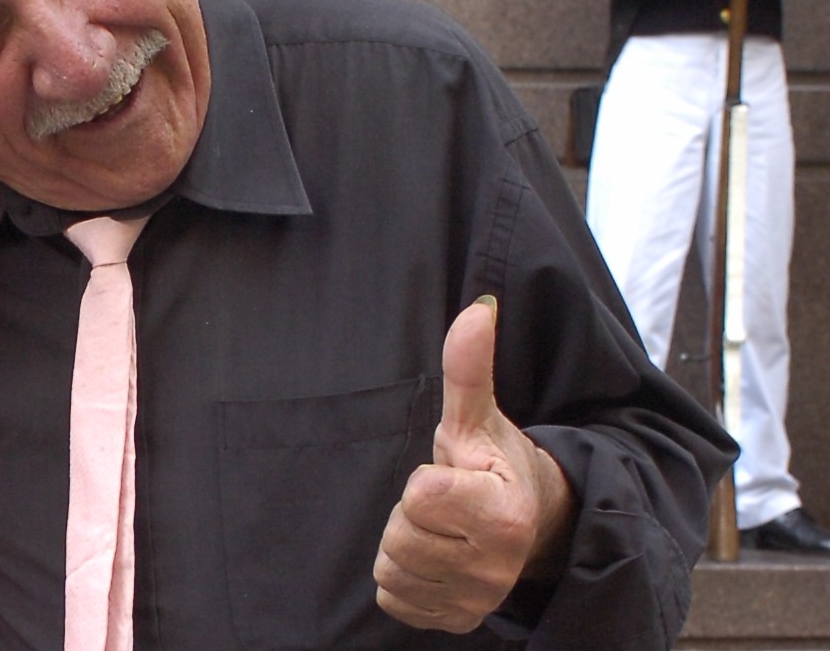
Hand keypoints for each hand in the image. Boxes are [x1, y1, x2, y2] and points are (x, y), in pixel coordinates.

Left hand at [372, 297, 576, 633]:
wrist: (535, 525)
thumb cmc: (498, 465)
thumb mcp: (479, 417)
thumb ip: (469, 367)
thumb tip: (477, 309)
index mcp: (502, 514)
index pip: (420, 496)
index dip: (426, 480)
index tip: (454, 475)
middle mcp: (495, 567)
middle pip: (399, 537)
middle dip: (410, 514)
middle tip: (443, 503)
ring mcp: (477, 600)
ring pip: (392, 571)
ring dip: (404, 546)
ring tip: (439, 528)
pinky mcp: (456, 621)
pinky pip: (395, 601)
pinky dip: (405, 579)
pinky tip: (434, 557)